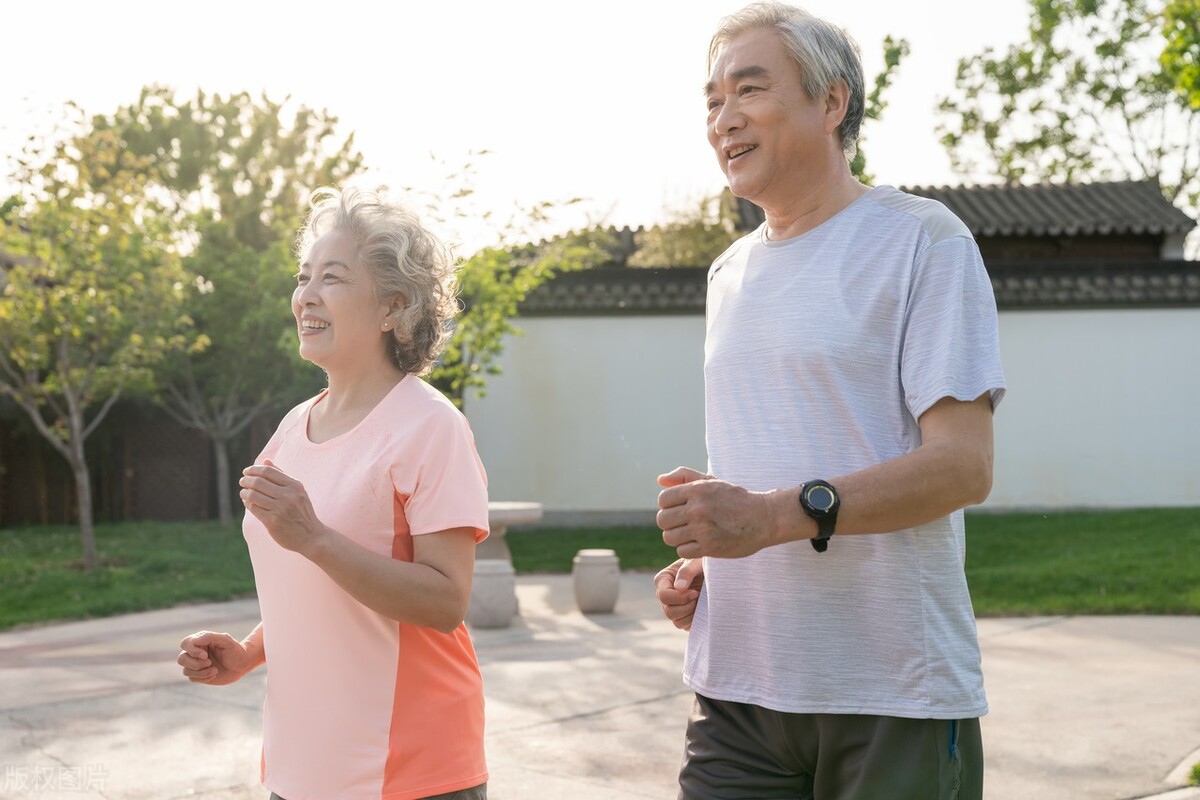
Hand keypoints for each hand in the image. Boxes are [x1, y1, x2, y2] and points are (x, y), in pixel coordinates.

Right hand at [177, 631, 255, 684]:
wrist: (242, 664)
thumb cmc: (235, 650)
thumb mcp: (226, 641)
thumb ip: (209, 637)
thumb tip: (193, 640)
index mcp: (201, 641)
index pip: (185, 643)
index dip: (192, 651)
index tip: (205, 655)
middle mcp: (195, 652)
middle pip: (182, 659)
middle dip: (195, 664)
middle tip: (210, 662)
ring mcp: (196, 664)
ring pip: (186, 670)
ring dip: (201, 672)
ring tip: (215, 669)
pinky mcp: (198, 675)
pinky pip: (192, 678)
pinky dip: (204, 677)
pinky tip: (215, 673)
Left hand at [239, 459, 326, 554]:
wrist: (311, 536)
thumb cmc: (302, 511)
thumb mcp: (297, 491)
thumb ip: (281, 475)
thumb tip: (265, 460)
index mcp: (294, 485)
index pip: (268, 471)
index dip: (254, 469)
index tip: (247, 471)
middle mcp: (288, 496)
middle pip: (258, 482)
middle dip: (246, 480)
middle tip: (242, 481)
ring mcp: (280, 509)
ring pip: (253, 495)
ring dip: (244, 492)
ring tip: (243, 492)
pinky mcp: (272, 522)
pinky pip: (254, 508)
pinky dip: (247, 503)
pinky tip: (247, 502)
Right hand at [654, 558, 703, 630]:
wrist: (717, 572)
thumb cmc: (704, 562)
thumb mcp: (696, 561)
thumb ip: (687, 571)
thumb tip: (679, 588)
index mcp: (663, 580)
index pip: (663, 595)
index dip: (680, 597)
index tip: (695, 592)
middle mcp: (666, 595)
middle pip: (669, 611)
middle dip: (687, 606)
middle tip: (699, 596)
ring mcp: (673, 607)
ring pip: (676, 621)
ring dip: (691, 613)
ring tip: (701, 601)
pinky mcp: (683, 616)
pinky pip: (685, 626)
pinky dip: (695, 620)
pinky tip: (702, 608)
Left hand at [656, 466, 778, 558]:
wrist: (763, 518)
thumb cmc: (735, 499)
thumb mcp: (712, 481)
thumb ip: (685, 476)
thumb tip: (659, 480)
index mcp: (697, 490)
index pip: (663, 499)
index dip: (668, 505)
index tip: (680, 509)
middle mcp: (698, 508)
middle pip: (663, 520)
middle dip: (670, 523)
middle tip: (683, 523)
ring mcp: (704, 529)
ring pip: (669, 537)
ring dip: (677, 537)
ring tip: (690, 534)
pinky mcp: (710, 547)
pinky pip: (682, 551)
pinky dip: (688, 549)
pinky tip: (698, 543)